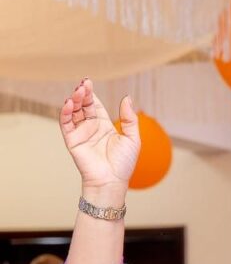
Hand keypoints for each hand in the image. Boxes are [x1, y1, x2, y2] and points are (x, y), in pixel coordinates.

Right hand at [59, 79, 138, 202]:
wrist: (112, 181)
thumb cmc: (124, 163)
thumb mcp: (132, 139)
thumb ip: (130, 119)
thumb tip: (127, 98)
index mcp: (104, 125)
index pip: (95, 105)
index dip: (91, 94)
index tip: (88, 81)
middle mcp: (91, 127)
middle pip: (83, 105)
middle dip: (82, 94)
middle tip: (83, 84)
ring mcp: (80, 133)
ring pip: (74, 112)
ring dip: (74, 100)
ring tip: (77, 91)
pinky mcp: (72, 140)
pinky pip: (66, 123)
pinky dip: (66, 112)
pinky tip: (69, 103)